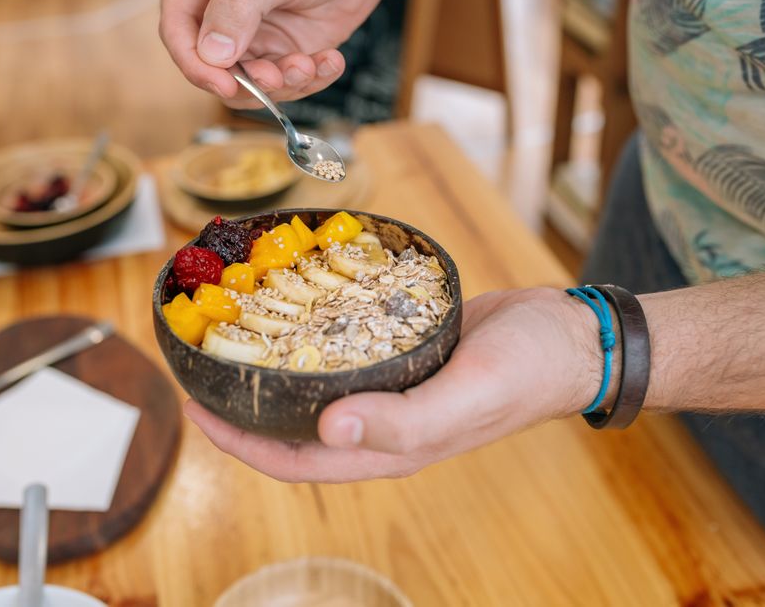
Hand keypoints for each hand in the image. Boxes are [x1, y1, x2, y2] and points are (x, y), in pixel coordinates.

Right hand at [159, 0, 389, 107]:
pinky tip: (329, 61)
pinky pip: (284, 83)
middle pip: (212, 68)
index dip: (196, 64)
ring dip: (283, 83)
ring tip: (311, 65)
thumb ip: (239, 6)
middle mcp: (219, 11)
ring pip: (249, 84)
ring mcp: (251, 35)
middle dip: (249, 81)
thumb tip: (212, 53)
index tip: (224, 83)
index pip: (177, 30)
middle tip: (279, 75)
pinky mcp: (282, 51)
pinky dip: (308, 80)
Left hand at [185, 288, 603, 482]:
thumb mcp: (465, 398)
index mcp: (389, 447)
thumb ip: (401, 422)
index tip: (197, 409)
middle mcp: (382, 420)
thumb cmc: (524, 373)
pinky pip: (345, 346)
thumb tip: (327, 430)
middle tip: (206, 364)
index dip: (242, 444)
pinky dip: (313, 331)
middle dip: (247, 405)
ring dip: (276, 366)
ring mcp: (392, 384)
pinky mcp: (402, 349)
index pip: (297, 460)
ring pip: (318, 383)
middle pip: (296, 424)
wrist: (567, 336)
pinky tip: (295, 302)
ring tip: (239, 332)